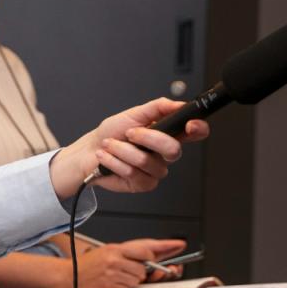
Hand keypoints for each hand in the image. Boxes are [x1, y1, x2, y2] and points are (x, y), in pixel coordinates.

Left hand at [49, 98, 208, 197]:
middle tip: (129, 133)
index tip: (190, 124)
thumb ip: (157, 107)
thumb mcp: (132, 114)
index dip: (198, 129)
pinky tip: (108, 158)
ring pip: (147, 161)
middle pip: (173, 149)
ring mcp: (155, 170)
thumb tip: (177, 103)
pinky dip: (115, 162)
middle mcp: (163, 154)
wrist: (89, 153)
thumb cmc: (110, 134)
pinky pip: (133, 173)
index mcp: (167, 134)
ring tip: (111, 145)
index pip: (194, 133)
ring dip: (122, 150)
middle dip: (147, 137)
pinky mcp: (143, 184)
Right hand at [75, 238, 186, 287]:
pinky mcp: (112, 287)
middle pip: (145, 266)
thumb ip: (130, 254)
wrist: (70, 277)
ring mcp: (114, 274)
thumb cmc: (89, 265)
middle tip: (132, 269)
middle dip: (143, 270)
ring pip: (139, 279)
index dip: (165, 246)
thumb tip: (154, 257)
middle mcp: (115, 259)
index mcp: (115, 248)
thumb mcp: (108, 252)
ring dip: (133, 280)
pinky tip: (114, 283)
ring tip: (117, 276)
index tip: (179, 245)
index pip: (146, 246)